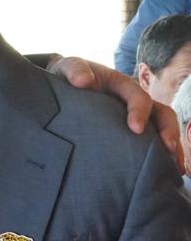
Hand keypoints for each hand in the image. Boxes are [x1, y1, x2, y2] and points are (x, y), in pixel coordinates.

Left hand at [48, 54, 184, 170]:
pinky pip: (150, 142)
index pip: (138, 96)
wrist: (64, 84)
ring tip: (175, 168)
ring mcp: (135, 116)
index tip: (135, 129)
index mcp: (121, 85)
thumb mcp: (68, 67)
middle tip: (168, 149)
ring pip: (161, 129)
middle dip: (167, 130)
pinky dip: (160, 155)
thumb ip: (74, 69)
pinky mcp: (129, 132)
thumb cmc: (69, 76)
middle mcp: (133, 101)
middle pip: (161, 113)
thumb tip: (83, 81)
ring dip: (171, 147)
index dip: (140, 111)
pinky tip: (163, 172)